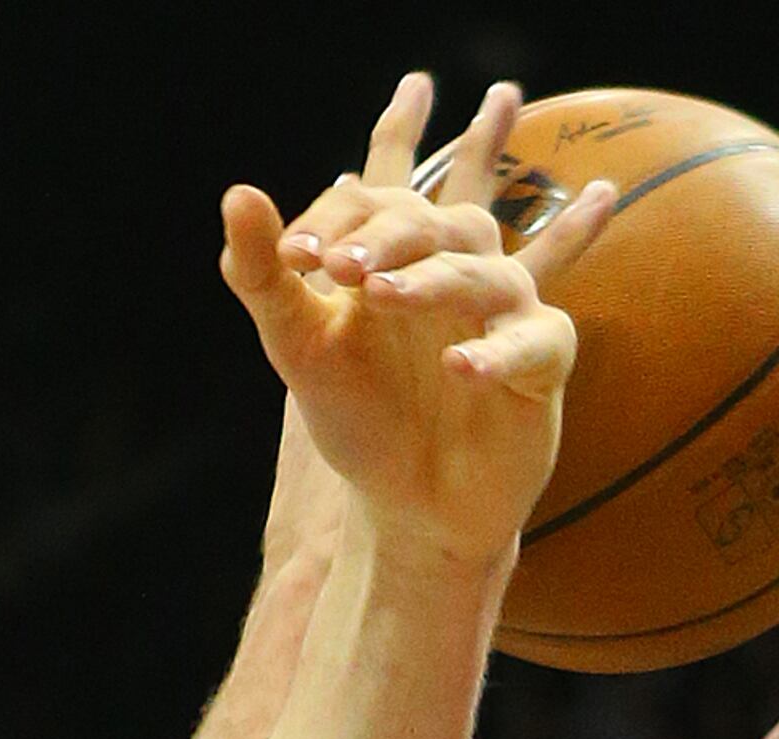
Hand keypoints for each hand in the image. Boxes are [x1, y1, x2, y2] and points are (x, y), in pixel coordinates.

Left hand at [221, 77, 610, 573]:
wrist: (408, 504)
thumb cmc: (361, 415)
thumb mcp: (299, 345)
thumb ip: (263, 276)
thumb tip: (237, 193)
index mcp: (399, 252)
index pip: (372, 200)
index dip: (334, 217)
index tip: (293, 257)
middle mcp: (457, 266)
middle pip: (432, 223)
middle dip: (384, 236)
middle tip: (340, 266)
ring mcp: (505, 309)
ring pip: (480, 272)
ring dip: (431, 281)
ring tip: (381, 296)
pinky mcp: (542, 360)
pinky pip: (530, 342)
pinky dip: (495, 352)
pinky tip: (457, 367)